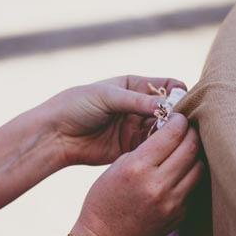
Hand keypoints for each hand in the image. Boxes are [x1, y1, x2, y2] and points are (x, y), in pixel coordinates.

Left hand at [42, 75, 185, 166]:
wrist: (55, 134)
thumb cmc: (77, 105)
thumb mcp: (107, 96)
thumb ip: (138, 101)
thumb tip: (169, 105)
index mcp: (136, 86)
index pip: (169, 86)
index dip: (179, 94)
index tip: (180, 105)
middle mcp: (140, 107)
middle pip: (171, 110)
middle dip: (177, 117)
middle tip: (179, 124)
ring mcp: (137, 128)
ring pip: (165, 130)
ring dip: (170, 134)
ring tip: (169, 138)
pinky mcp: (132, 148)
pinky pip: (153, 148)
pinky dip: (159, 148)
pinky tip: (160, 150)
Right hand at [71, 113, 203, 235]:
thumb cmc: (104, 199)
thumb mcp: (118, 166)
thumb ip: (145, 148)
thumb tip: (170, 131)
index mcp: (138, 168)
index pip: (172, 134)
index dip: (179, 120)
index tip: (178, 115)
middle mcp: (159, 185)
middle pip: (191, 147)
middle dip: (191, 131)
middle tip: (188, 126)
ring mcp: (173, 202)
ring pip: (199, 166)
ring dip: (196, 152)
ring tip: (189, 145)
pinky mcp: (180, 215)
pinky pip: (195, 186)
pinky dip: (193, 172)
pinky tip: (186, 166)